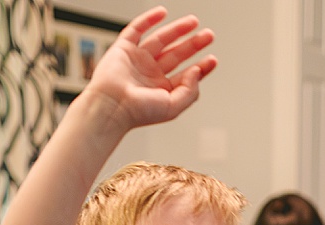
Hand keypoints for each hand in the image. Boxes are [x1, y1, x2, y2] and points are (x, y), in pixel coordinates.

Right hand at [81, 7, 216, 129]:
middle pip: (176, 54)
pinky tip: (163, 12)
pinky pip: (137, 29)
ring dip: (178, 29)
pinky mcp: (123, 49)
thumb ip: (191, 91)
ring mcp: (137, 60)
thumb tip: (197, 70)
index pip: (186, 74)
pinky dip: (149, 19)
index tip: (212, 59)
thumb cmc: (138, 112)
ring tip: (194, 22)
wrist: (112, 107)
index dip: (201, 67)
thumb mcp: (174, 107)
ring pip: (161, 39)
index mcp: (162, 89)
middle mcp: (150, 74)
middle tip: (209, 35)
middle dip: (193, 44)